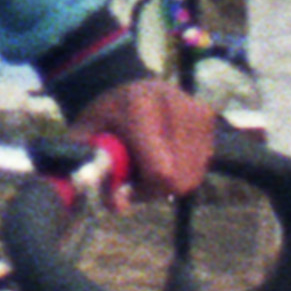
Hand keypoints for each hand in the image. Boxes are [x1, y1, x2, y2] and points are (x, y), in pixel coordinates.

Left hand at [72, 74, 216, 205]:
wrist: (124, 83)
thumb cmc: (102, 117)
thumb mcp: (83, 139)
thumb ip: (94, 174)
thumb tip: (119, 207)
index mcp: (139, 109)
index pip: (160, 173)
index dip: (143, 192)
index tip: (124, 189)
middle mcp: (174, 107)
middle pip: (178, 181)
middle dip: (153, 190)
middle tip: (133, 177)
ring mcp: (196, 112)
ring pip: (191, 178)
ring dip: (167, 182)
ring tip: (146, 162)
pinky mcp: (207, 118)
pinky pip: (199, 166)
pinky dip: (181, 170)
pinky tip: (164, 154)